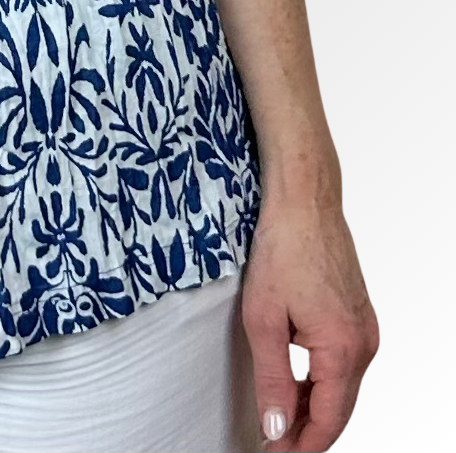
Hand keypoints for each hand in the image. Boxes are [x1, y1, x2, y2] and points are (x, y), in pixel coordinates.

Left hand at [241, 193, 378, 449]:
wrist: (305, 201)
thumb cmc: (283, 248)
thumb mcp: (264, 319)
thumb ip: (273, 379)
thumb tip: (276, 428)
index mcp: (344, 349)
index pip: (328, 420)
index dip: (300, 446)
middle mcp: (364, 344)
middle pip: (339, 409)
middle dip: (306, 433)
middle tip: (272, 445)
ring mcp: (364, 329)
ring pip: (341, 388)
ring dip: (313, 408)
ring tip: (278, 421)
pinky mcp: (357, 316)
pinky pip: (342, 365)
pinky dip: (321, 382)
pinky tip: (296, 386)